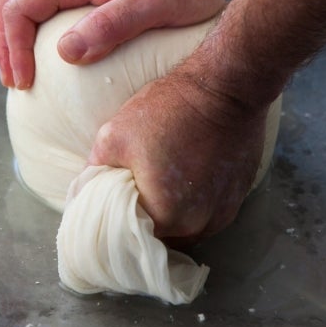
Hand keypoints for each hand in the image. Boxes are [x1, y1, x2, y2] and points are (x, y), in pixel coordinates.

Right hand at [0, 0, 233, 88]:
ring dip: (19, 39)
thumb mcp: (152, 6)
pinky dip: (39, 34)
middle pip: (15, 4)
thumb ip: (111, 26)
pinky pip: (51, 10)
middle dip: (8, 45)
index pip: (21, 7)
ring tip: (26, 75)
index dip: (14, 46)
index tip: (25, 81)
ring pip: (29, 6)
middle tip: (18, 82)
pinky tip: (52, 58)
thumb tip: (66, 52)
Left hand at [85, 66, 270, 245]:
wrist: (226, 88)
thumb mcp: (114, 136)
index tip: (115, 203)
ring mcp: (225, 211)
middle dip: (148, 220)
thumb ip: (94, 173)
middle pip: (164, 238)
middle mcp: (201, 223)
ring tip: (165, 185)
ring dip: (175, 214)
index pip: (132, 239)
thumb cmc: (171, 109)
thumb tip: (85, 193)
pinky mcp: (240, 195)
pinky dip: (197, 202)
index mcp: (168, 216)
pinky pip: (210, 212)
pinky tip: (189, 177)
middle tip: (137, 192)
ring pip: (189, 228)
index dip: (120, 222)